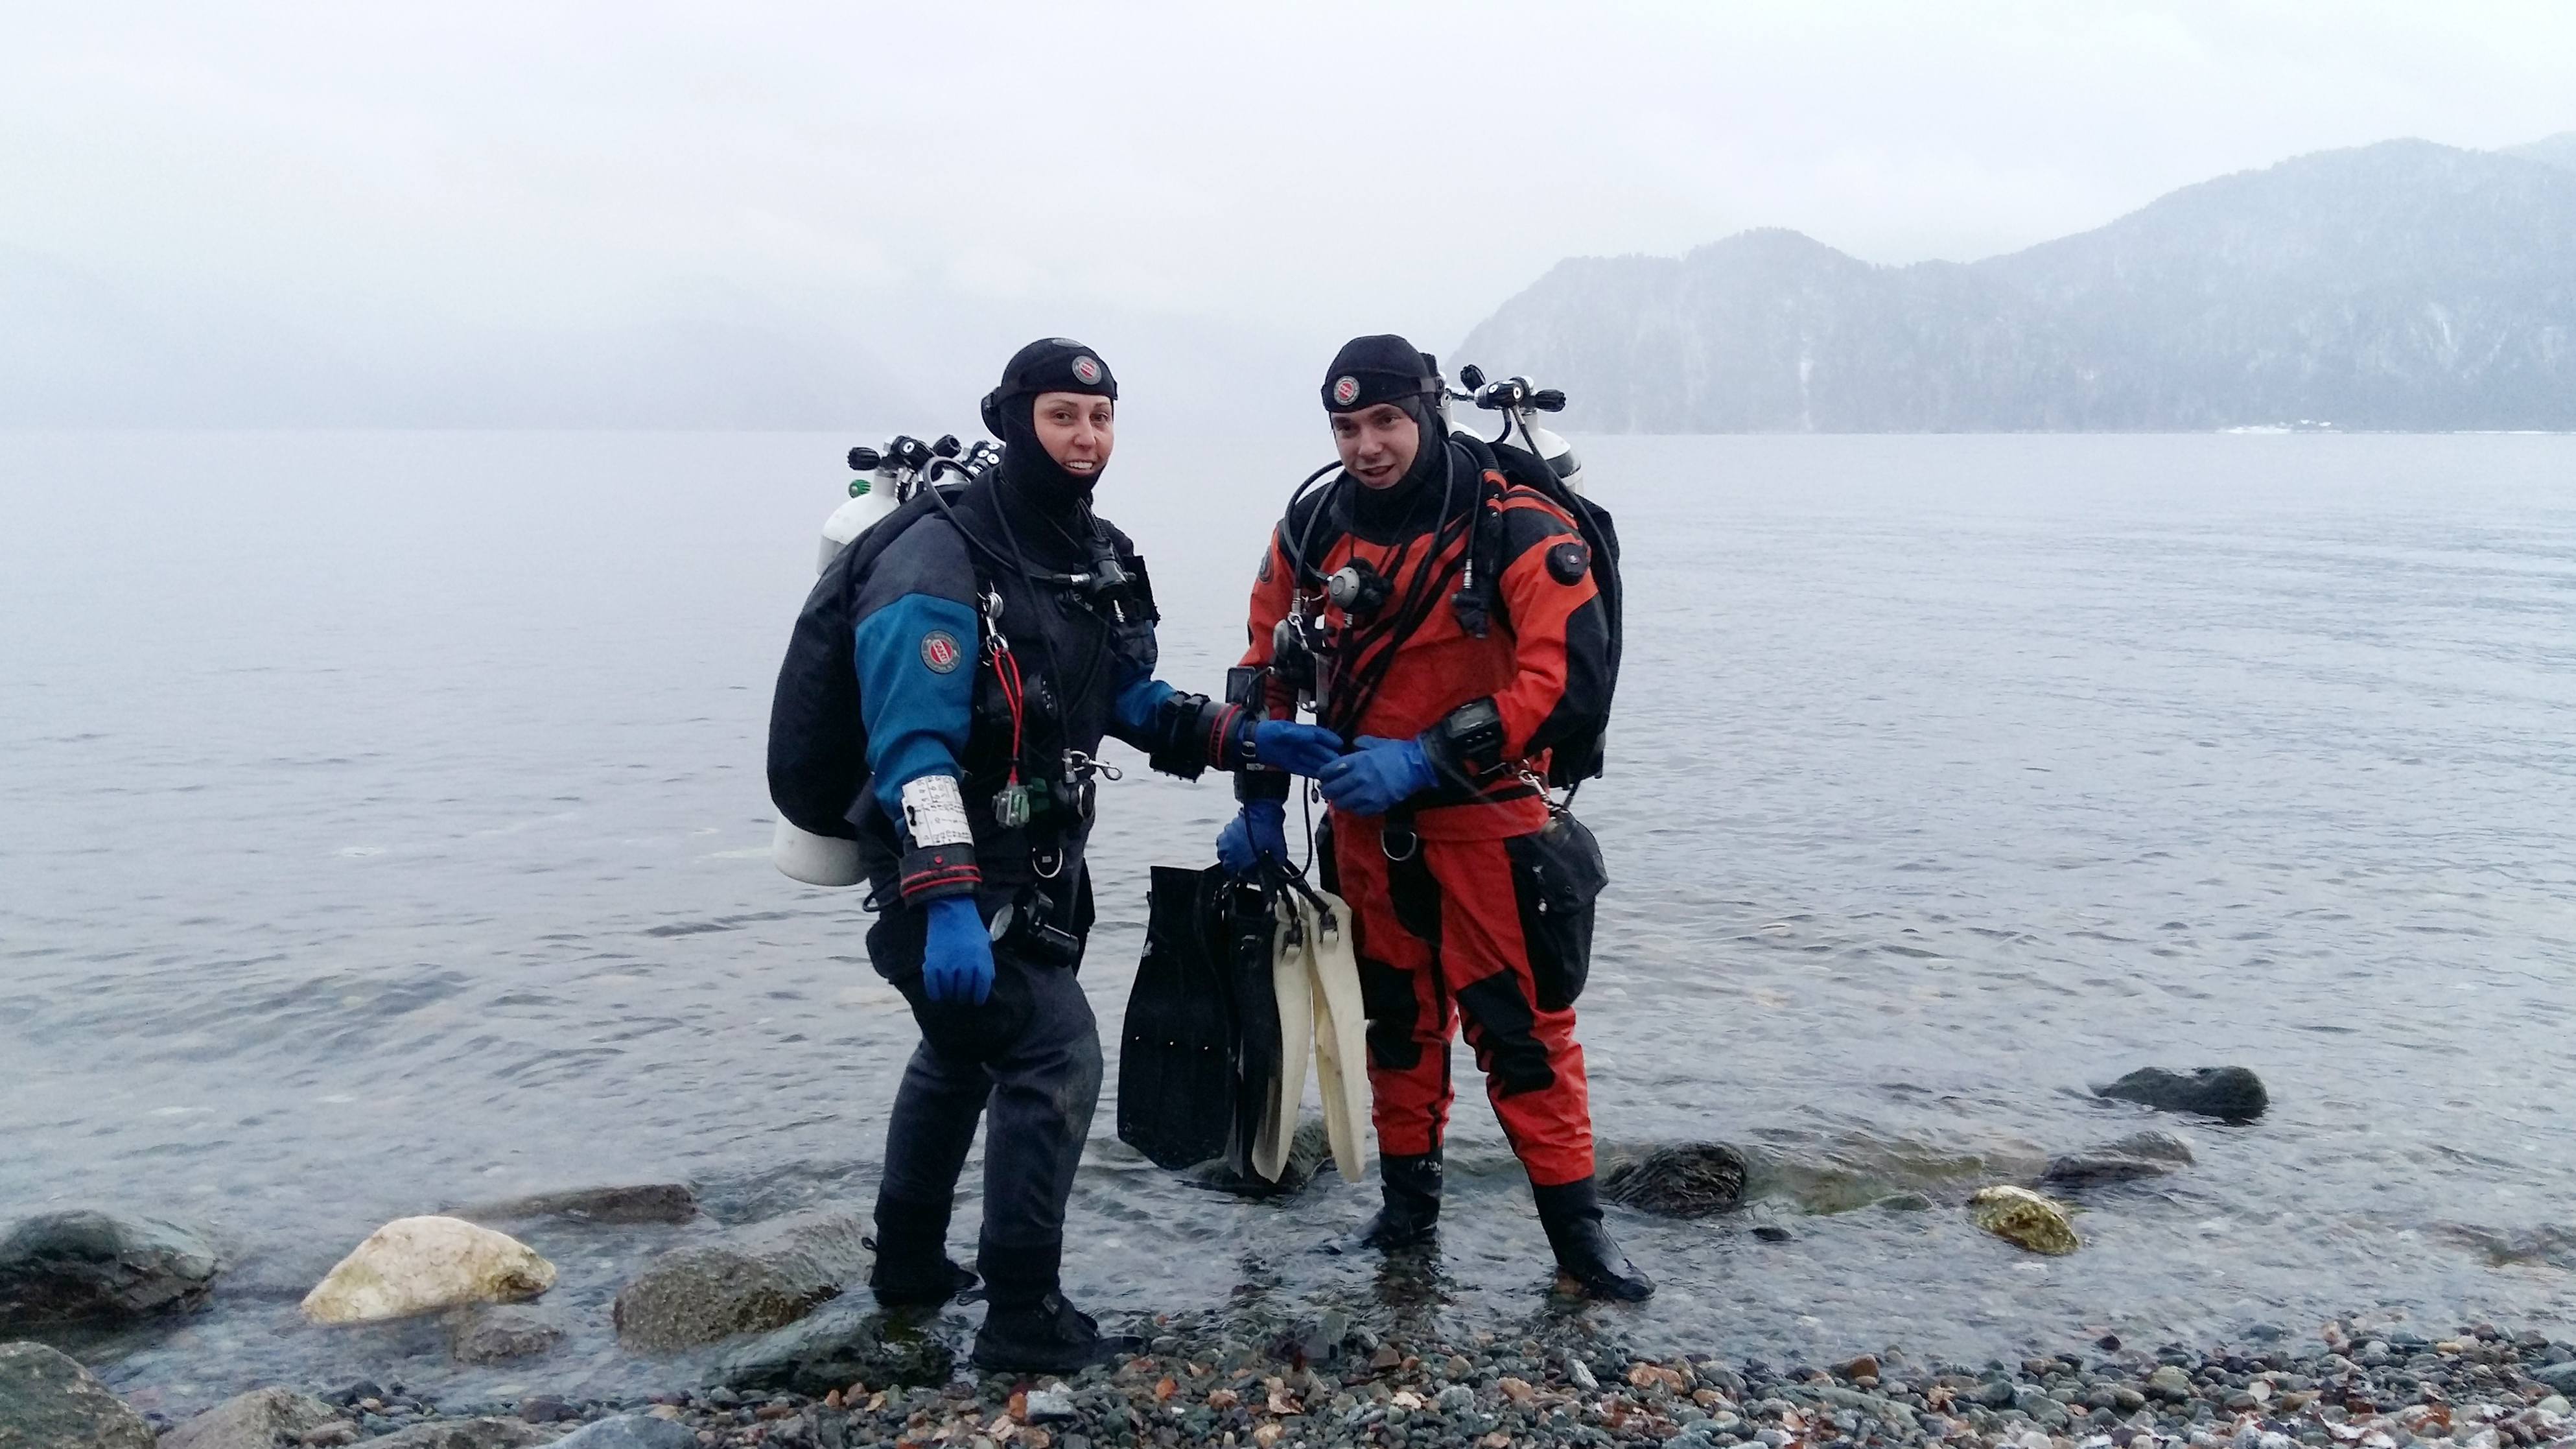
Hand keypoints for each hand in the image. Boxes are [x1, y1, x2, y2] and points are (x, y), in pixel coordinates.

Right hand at [921, 895, 993, 1004]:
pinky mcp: (931, 965)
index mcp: (981, 963)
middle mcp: (965, 968)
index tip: (976, 1000)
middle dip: (964, 996)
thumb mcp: (985, 946)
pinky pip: (932, 988)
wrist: (952, 912)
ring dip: (950, 995)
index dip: (978, 998)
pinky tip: (937, 993)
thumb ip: (986, 965)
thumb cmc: (971, 929)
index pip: (981, 991)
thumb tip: (985, 985)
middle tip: (961, 995)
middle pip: (964, 993)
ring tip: (950, 992)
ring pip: (949, 993)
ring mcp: (947, 967)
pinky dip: (935, 994)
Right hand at [1216, 799, 1288, 872]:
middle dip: (1235, 867)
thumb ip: (1279, 859)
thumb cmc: (1268, 826)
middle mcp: (1231, 850)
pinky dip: (1226, 845)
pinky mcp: (1226, 830)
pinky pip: (1221, 842)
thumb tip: (1279, 864)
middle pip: (1228, 866)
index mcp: (1242, 857)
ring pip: (1222, 854)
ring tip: (1237, 856)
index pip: (1240, 873)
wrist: (1263, 807)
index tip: (1252, 873)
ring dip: (1228, 857)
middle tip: (1245, 865)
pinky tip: (1234, 844)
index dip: (1247, 875)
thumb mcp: (1278, 846)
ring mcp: (1226, 839)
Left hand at [1248, 720, 1343, 775]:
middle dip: (1330, 756)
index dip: (1330, 739)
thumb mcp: (1281, 730)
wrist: (1250, 743)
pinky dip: (1312, 772)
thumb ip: (1297, 733)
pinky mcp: (1289, 763)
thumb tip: (1312, 736)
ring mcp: (1295, 754)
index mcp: (1299, 732)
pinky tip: (1320, 776)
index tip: (1340, 744)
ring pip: (1313, 761)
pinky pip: (1304, 768)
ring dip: (1323, 766)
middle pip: (1318, 750)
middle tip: (1341, 763)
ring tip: (1334, 773)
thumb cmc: (1265, 732)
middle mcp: (1299, 743)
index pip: (1319, 735)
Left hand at [1316, 735, 1435, 816]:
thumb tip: (1353, 745)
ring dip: (1339, 801)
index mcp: (1357, 760)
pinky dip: (1353, 809)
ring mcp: (1368, 793)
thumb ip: (1362, 743)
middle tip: (1328, 790)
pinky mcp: (1377, 804)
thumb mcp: (1377, 743)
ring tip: (1340, 799)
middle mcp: (1359, 777)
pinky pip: (1357, 811)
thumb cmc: (1399, 753)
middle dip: (1327, 790)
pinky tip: (1354, 805)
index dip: (1323, 774)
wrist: (1418, 767)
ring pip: (1342, 803)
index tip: (1323, 776)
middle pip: (1332, 789)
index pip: (1329, 770)